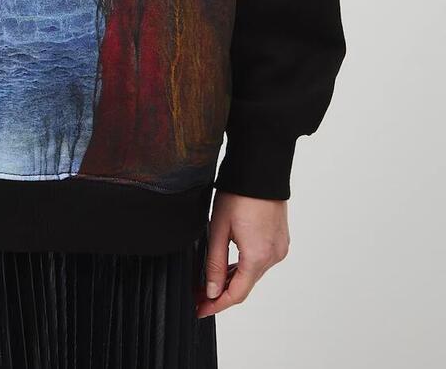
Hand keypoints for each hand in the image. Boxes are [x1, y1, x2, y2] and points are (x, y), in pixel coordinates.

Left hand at [194, 191, 289, 318]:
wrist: (261, 170)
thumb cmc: (239, 193)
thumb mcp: (218, 228)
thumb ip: (215, 263)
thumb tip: (212, 290)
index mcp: (258, 257)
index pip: (236, 294)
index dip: (216, 305)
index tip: (200, 310)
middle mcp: (273, 256)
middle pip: (246, 285)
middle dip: (222, 293)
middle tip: (199, 295)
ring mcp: (279, 248)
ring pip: (254, 274)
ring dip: (234, 279)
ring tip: (211, 281)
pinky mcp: (281, 240)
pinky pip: (262, 261)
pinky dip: (246, 266)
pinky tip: (231, 265)